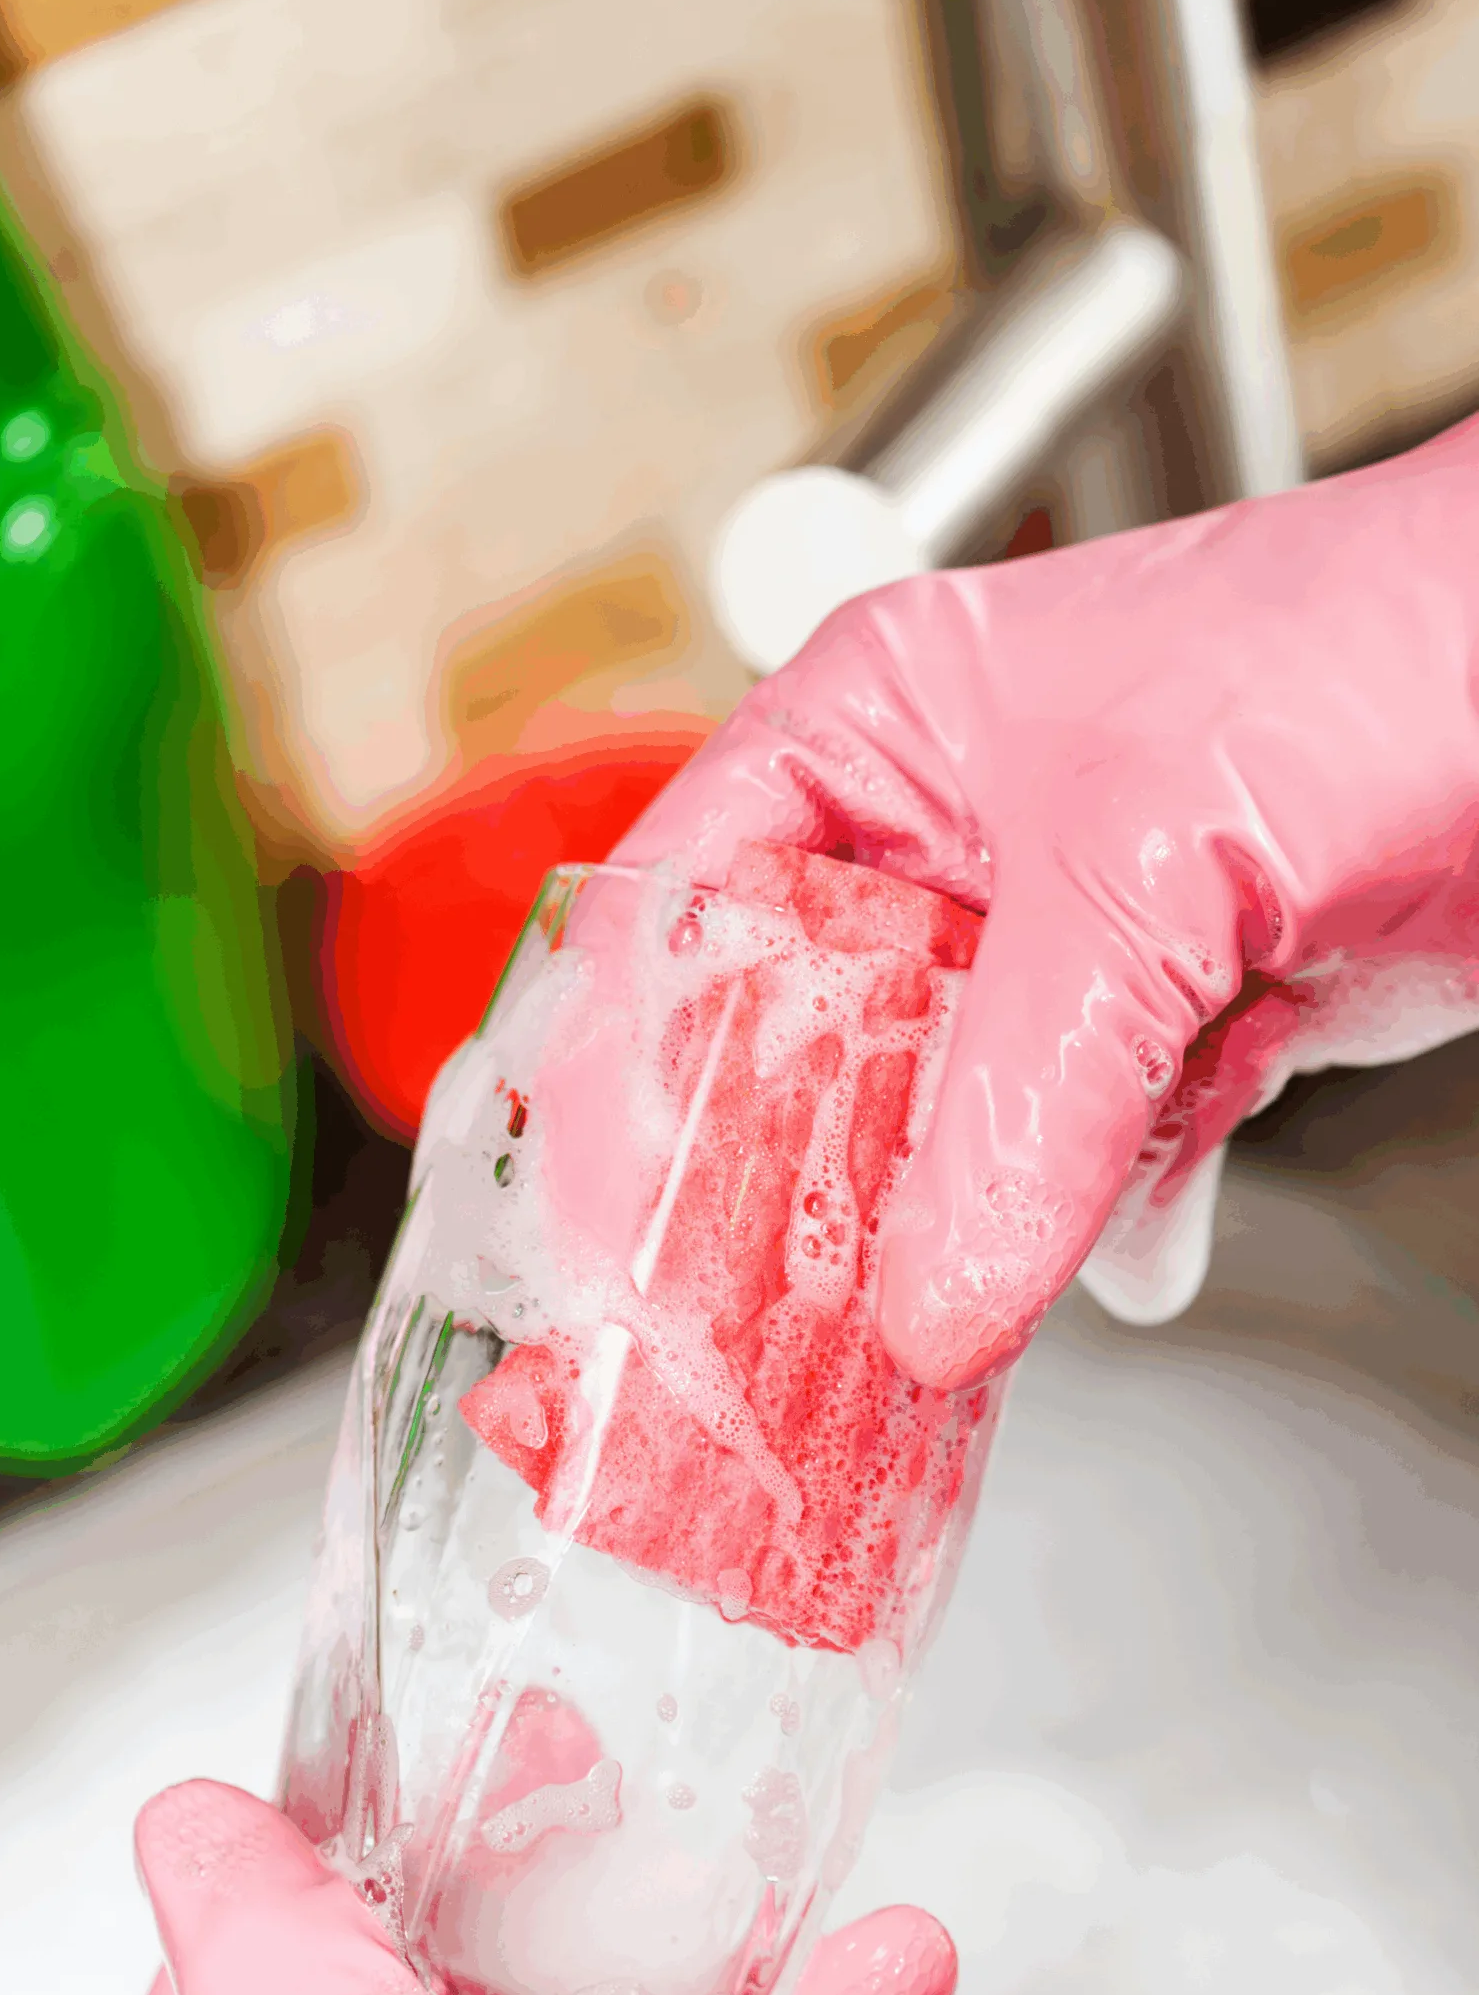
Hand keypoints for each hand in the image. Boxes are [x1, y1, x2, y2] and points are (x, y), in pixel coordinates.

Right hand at [619, 417, 1478, 1383]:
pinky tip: (1101, 1272)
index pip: (679, 911)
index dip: (626, 1071)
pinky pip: (1080, 1165)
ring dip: (923, 1242)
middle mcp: (944, 843)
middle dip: (770, 1192)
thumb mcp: (1145, 863)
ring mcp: (1060, 944)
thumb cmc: (1385, 638)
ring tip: (890, 1355)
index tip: (609, 1224)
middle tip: (730, 1329)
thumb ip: (1024, 1097)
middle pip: (789, 1048)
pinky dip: (1086, 1236)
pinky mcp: (1171, 1026)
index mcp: (873, 732)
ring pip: (933, 1130)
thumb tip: (929, 1298)